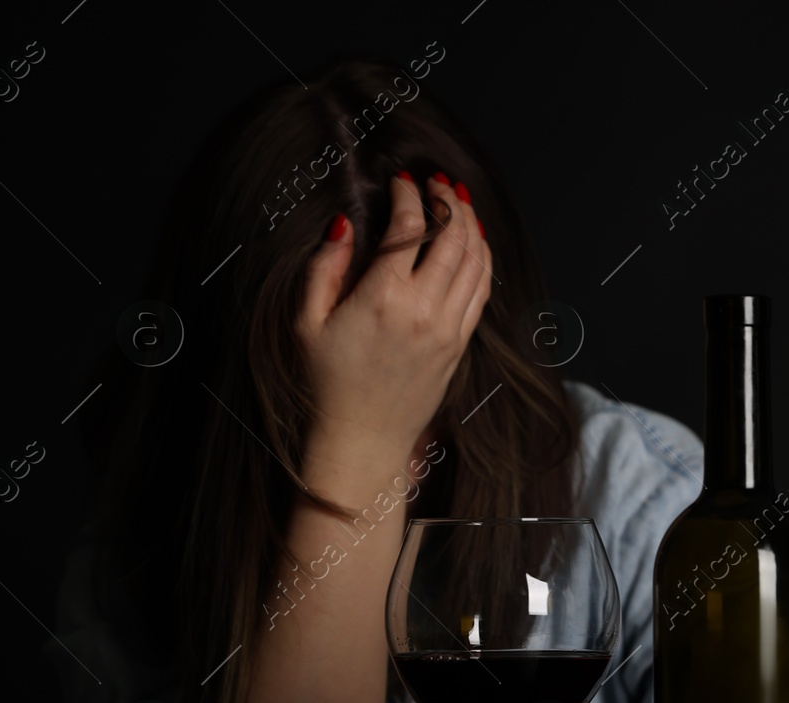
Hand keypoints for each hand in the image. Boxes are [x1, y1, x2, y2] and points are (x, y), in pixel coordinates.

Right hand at [295, 172, 490, 473]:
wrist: (362, 437)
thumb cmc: (327, 381)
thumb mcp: (306, 320)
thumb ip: (324, 266)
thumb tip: (344, 222)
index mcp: (382, 298)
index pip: (410, 227)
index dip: (409, 194)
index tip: (401, 179)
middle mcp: (423, 310)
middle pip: (453, 237)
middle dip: (449, 199)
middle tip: (438, 182)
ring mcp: (448, 328)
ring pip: (476, 261)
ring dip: (471, 224)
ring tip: (459, 202)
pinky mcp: (459, 344)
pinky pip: (482, 291)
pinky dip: (482, 259)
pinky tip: (473, 242)